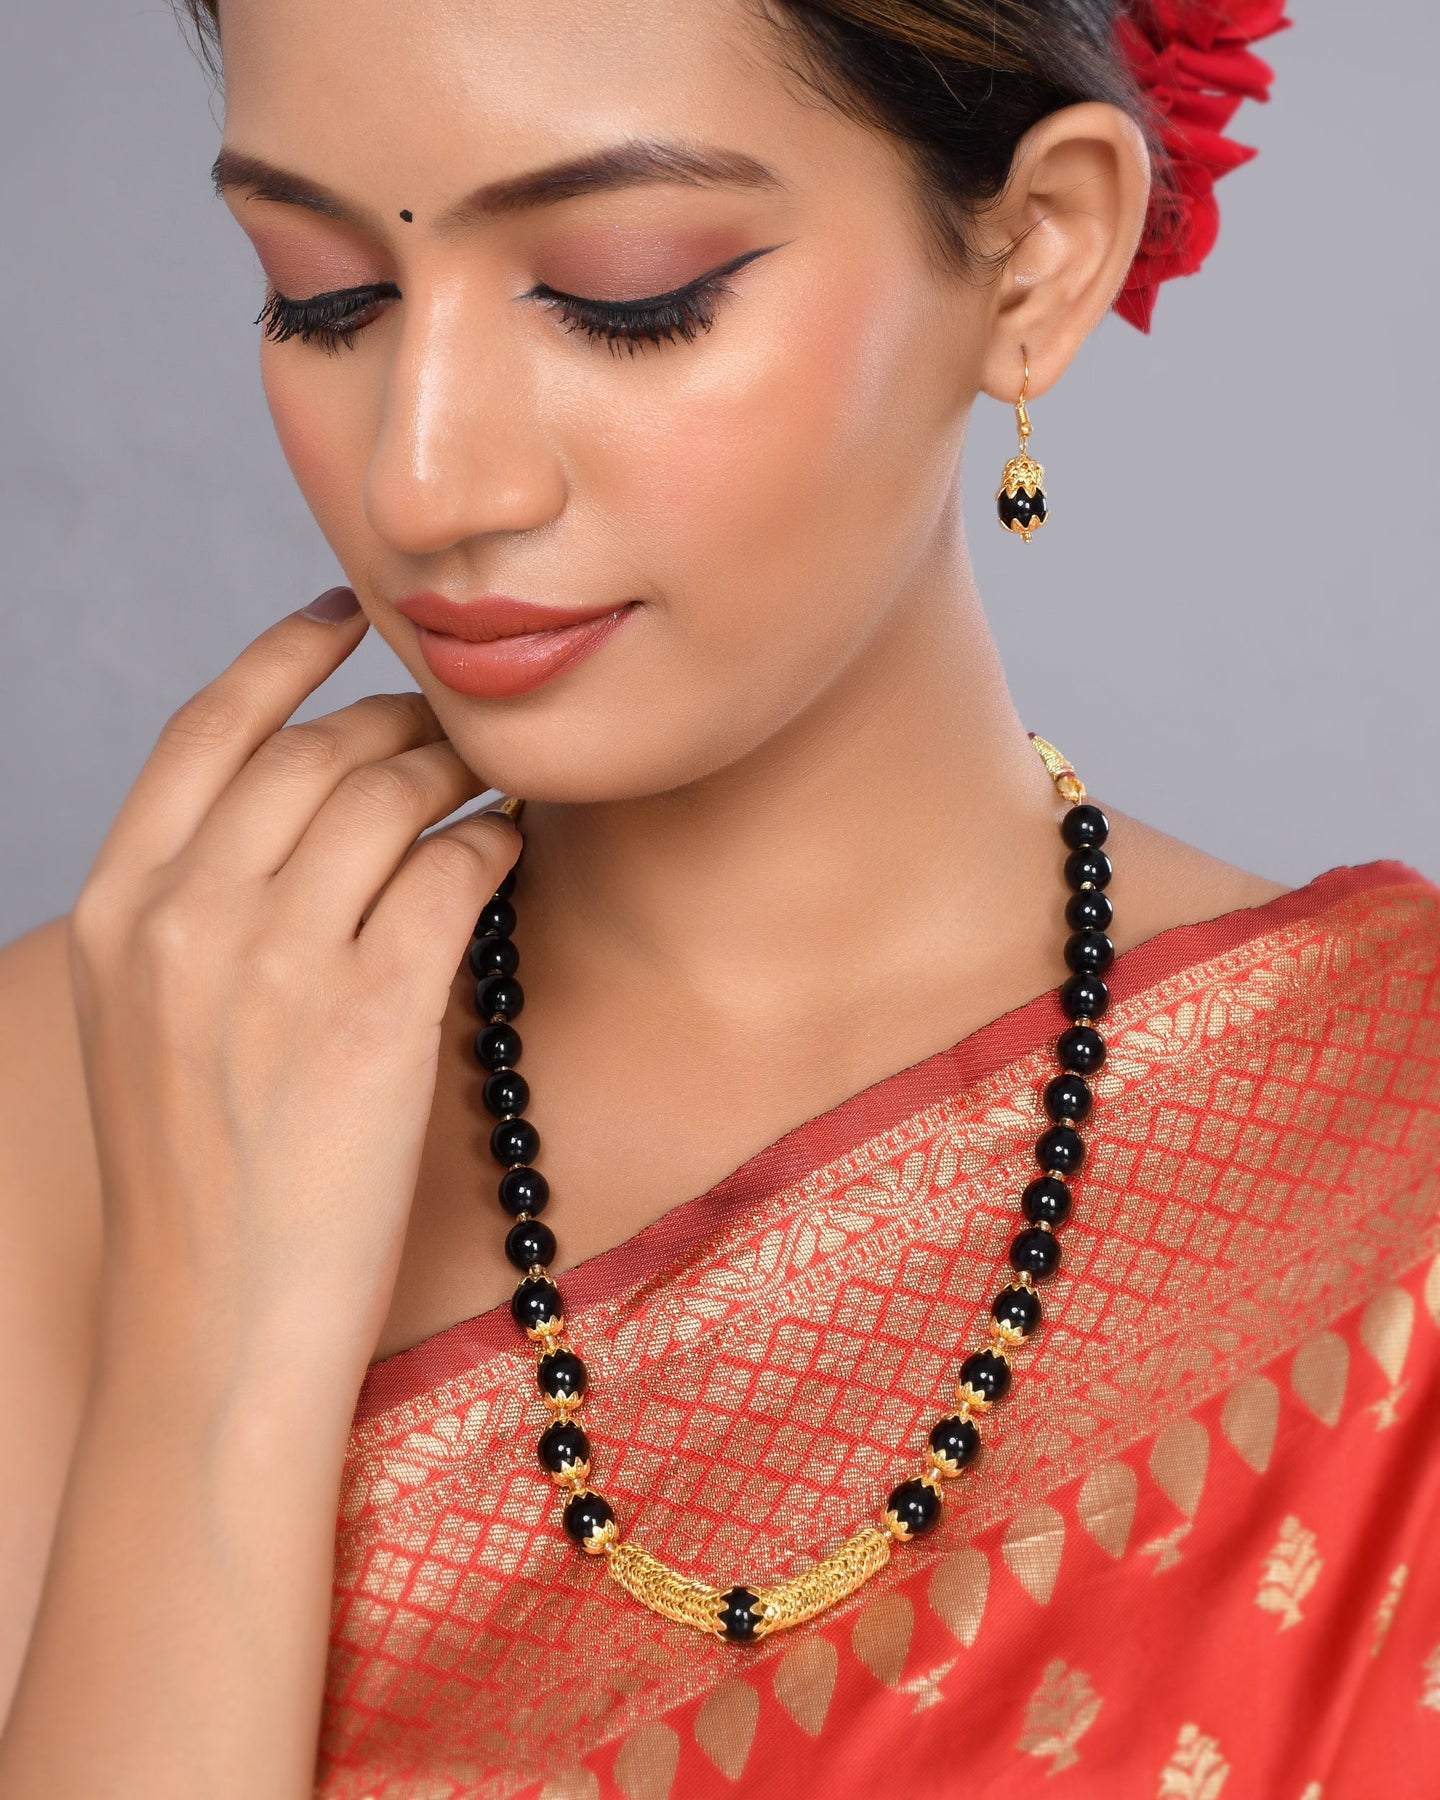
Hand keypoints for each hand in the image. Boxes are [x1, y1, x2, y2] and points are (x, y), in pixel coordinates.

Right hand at [66, 587, 518, 1387]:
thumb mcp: (143, 1024)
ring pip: (389, 793)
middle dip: (395, 719)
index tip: (344, 618)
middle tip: (450, 727)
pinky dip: (492, 842)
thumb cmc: (194, 1180)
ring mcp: (274, 964)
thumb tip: (298, 807)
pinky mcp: (371, 1018)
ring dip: (454, 769)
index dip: (282, 655)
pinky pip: (453, 871)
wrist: (213, 1327)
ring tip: (488, 780)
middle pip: (313, 750)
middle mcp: (184, 918)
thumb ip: (192, 908)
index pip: (205, 730)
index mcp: (115, 909)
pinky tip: (508, 850)